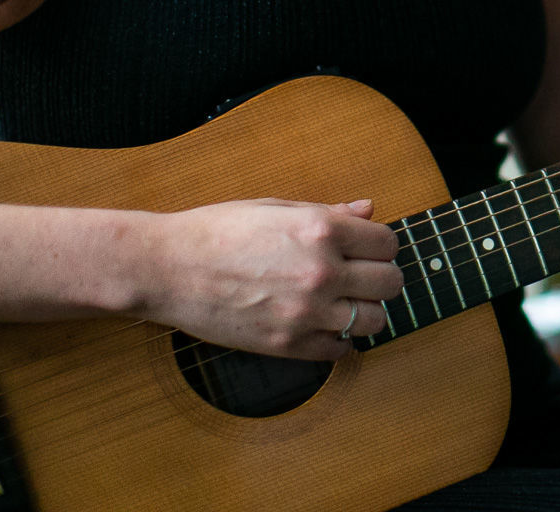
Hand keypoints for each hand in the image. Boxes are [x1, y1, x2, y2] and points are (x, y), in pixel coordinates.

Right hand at [139, 197, 402, 360]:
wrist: (168, 268)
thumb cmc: (219, 230)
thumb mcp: (277, 209)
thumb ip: (330, 212)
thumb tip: (369, 209)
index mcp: (321, 229)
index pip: (387, 244)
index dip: (380, 247)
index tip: (367, 251)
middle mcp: (321, 270)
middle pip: (390, 283)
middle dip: (380, 278)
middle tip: (360, 277)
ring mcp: (306, 311)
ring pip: (373, 320)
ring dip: (364, 311)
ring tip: (344, 303)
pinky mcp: (287, 344)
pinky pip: (339, 350)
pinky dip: (338, 340)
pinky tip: (321, 325)